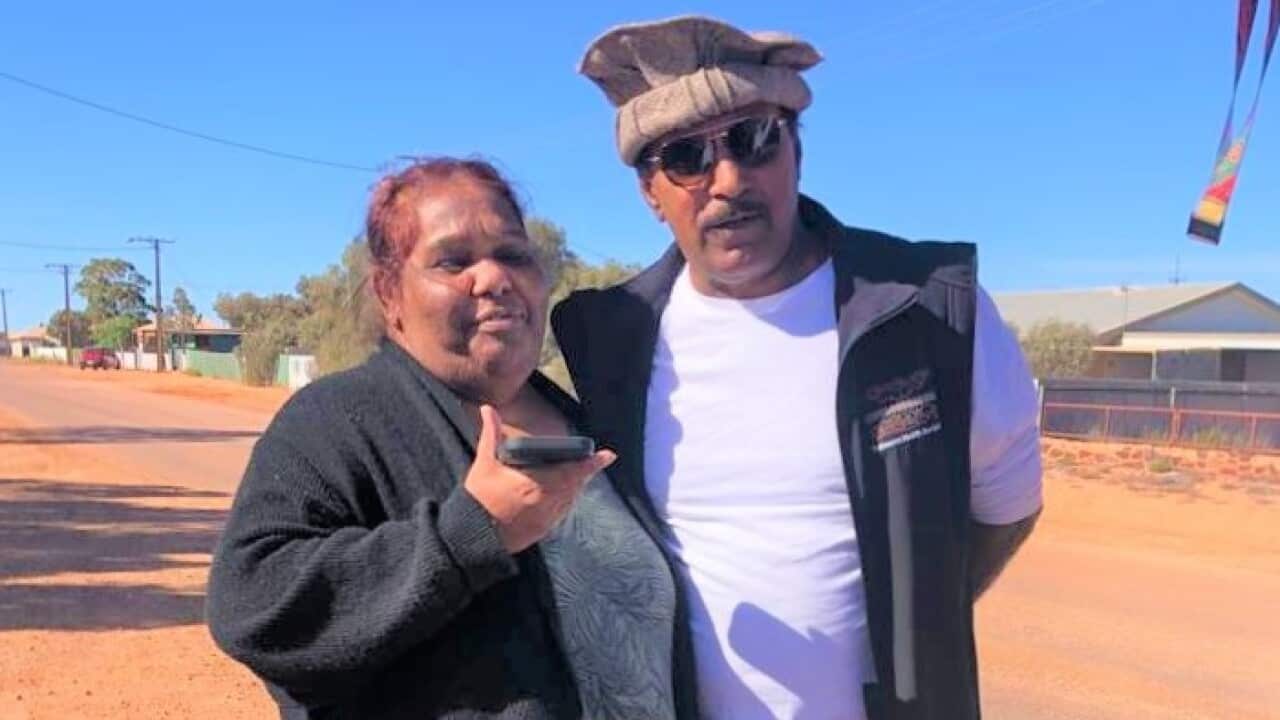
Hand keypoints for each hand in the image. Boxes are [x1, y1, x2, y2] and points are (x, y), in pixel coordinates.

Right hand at [463, 405, 615, 553]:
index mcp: (536, 484)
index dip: (593, 463)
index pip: (574, 470)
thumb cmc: (478, 498)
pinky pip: (562, 513)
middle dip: (583, 472)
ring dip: (575, 487)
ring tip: (576, 474)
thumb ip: (491, 434)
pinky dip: (565, 501)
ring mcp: (546, 518)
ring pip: (571, 499)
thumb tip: (487, 409)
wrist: (473, 535)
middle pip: (576, 484)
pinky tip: (561, 493)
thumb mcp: (484, 463)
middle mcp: (547, 502)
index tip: (608, 455)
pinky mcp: (543, 530)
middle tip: (590, 461)